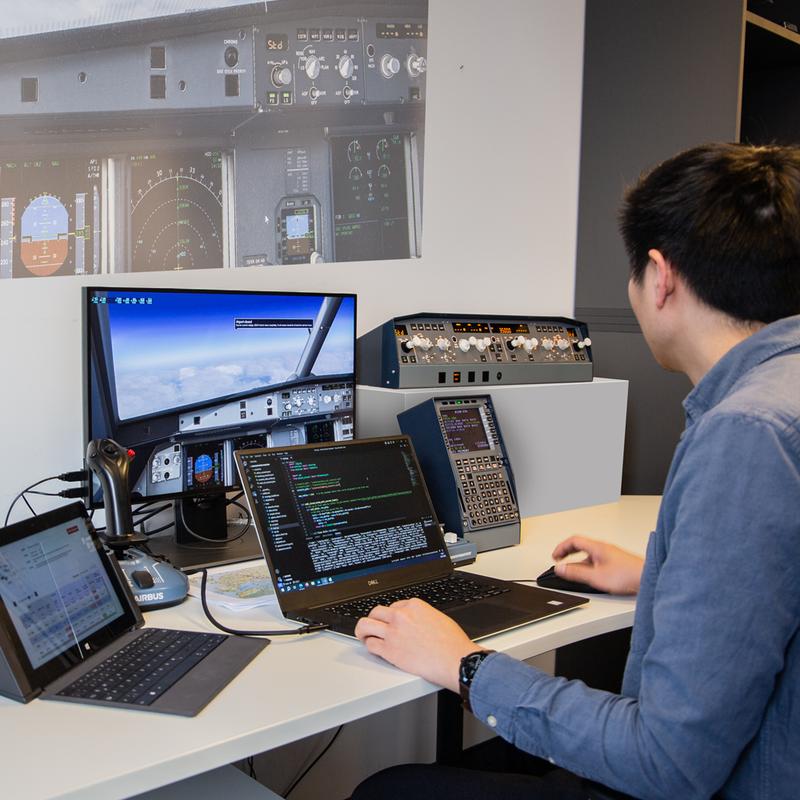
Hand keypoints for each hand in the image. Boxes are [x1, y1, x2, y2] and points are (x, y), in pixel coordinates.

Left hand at [355, 598, 479, 691]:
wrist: (454, 659)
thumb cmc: (452, 643)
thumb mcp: (438, 618)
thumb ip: (422, 616)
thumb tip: (416, 621)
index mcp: (414, 606)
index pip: (394, 606)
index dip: (391, 615)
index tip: (391, 622)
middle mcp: (401, 616)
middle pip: (376, 612)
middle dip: (374, 619)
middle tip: (373, 625)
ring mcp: (393, 632)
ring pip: (366, 625)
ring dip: (363, 630)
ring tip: (363, 634)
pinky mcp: (389, 650)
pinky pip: (371, 645)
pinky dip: (370, 646)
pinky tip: (373, 648)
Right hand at [552, 536, 643, 594]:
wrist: (647, 578)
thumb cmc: (627, 575)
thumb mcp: (595, 576)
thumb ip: (576, 572)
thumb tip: (560, 568)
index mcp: (597, 547)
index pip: (573, 540)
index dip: (561, 547)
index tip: (555, 556)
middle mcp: (603, 548)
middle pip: (580, 545)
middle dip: (567, 552)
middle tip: (560, 559)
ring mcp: (610, 555)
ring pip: (588, 553)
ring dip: (577, 560)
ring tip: (572, 570)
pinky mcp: (616, 562)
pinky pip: (596, 560)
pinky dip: (587, 565)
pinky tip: (588, 575)